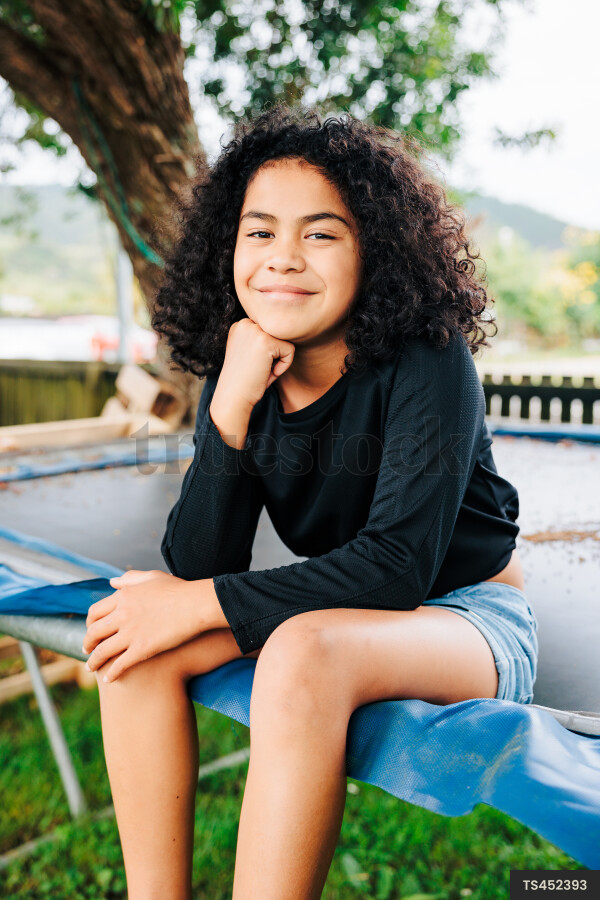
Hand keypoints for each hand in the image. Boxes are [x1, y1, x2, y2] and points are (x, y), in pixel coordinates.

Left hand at [82, 569, 207, 682]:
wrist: (197, 604)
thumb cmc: (179, 589)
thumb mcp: (152, 577)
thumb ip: (130, 578)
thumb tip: (112, 582)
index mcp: (123, 596)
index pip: (95, 612)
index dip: (89, 623)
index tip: (90, 630)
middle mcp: (122, 614)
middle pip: (94, 632)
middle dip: (87, 643)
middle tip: (86, 650)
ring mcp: (131, 632)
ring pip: (102, 651)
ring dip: (93, 661)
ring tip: (91, 667)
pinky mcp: (142, 649)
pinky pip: (120, 665)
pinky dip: (111, 674)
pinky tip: (109, 679)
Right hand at [212, 317, 294, 414]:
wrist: (233, 397)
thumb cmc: (244, 380)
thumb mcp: (248, 352)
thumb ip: (261, 339)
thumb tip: (286, 331)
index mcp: (240, 326)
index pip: (270, 333)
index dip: (266, 353)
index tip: (251, 365)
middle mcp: (245, 324)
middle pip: (278, 336)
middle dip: (273, 356)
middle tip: (256, 369)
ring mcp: (255, 331)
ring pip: (285, 342)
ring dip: (277, 361)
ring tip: (261, 371)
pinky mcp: (266, 341)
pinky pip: (290, 351)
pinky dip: (283, 366)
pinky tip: (267, 373)